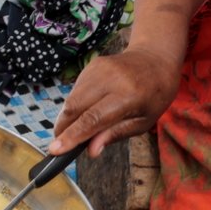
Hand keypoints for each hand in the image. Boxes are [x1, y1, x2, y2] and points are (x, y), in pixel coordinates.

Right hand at [49, 46, 180, 157]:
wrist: (156, 58)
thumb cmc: (154, 95)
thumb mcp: (143, 121)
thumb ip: (115, 134)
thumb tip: (91, 150)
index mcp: (128, 96)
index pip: (93, 119)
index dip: (72, 136)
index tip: (55, 150)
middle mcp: (110, 79)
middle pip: (74, 107)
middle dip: (62, 129)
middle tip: (59, 145)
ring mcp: (98, 69)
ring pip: (71, 99)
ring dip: (67, 118)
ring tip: (75, 129)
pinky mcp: (92, 65)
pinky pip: (76, 90)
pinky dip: (75, 105)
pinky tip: (86, 110)